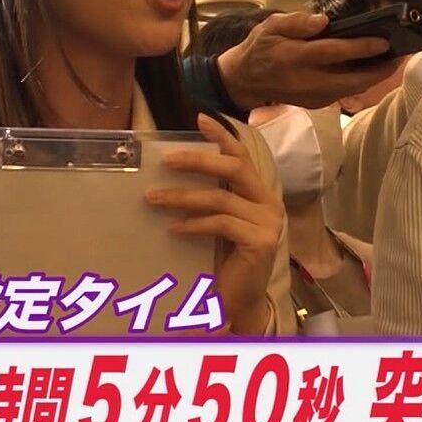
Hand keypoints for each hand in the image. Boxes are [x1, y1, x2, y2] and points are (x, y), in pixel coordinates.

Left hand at [146, 114, 282, 334]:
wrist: (240, 303)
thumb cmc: (225, 261)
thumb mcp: (217, 223)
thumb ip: (209, 199)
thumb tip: (170, 172)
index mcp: (260, 195)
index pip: (242, 157)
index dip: (222, 136)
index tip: (199, 118)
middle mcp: (270, 204)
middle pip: (233, 169)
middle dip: (197, 160)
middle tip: (165, 161)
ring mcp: (268, 223)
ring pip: (219, 198)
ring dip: (182, 197)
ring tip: (152, 199)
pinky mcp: (260, 242)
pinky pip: (220, 224)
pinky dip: (193, 224)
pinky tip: (173, 229)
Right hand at [215, 12, 392, 109]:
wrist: (244, 81)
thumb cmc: (259, 48)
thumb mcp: (269, 27)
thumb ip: (296, 22)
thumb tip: (323, 20)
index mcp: (293, 58)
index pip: (332, 53)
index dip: (360, 48)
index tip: (384, 40)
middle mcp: (306, 81)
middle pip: (352, 80)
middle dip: (380, 70)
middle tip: (400, 54)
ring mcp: (313, 97)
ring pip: (353, 89)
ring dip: (375, 76)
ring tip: (392, 58)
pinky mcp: (317, 104)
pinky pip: (346, 92)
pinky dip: (362, 80)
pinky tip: (372, 67)